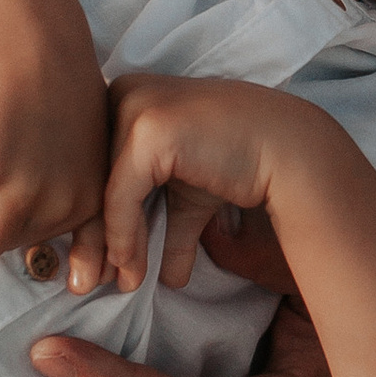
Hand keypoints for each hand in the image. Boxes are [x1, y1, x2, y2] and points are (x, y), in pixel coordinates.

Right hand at [0, 0, 111, 265]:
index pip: (42, 245)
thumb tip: (31, 241)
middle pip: (4, 247)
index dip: (7, 217)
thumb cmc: (40, 83)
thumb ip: (57, 187)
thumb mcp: (68, 144)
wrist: (25, 32)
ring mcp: (29, 190)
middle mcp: (67, 202)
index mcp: (92, 197)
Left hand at [78, 70, 307, 299]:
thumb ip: (160, 224)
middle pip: (90, 179)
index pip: (94, 167)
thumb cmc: (237, 164)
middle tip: (89, 284)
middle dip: (90, 238)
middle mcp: (121, 92)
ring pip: (100, 190)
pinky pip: (120, 195)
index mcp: (122, 96)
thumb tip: (146, 274)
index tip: (96, 267)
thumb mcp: (185, 195)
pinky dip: (123, 236)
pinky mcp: (148, 130)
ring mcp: (133, 106)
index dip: (92, 221)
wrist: (286, 150)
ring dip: (105, 246)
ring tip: (115, 283)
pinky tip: (130, 266)